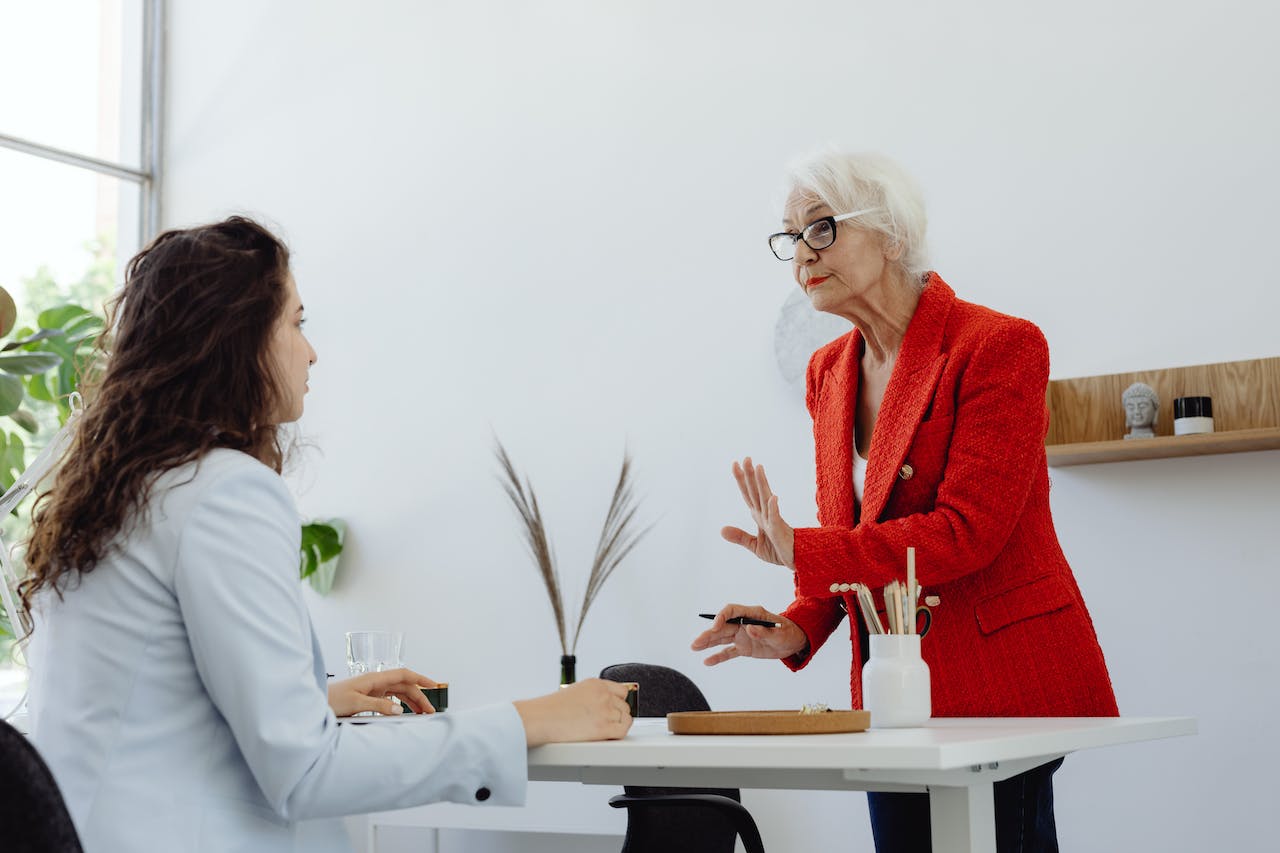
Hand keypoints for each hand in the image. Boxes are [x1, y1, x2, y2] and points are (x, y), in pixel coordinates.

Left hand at [328, 667, 437, 716]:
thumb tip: (400, 709)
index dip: (420, 678)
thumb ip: (379, 706)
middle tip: (429, 711)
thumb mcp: (355, 703)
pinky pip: (390, 700)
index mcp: (374, 678)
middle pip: (404, 686)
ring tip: (421, 713)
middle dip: (419, 696)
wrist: (315, 703)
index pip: (404, 675)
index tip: (434, 685)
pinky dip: (400, 705)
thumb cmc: (331, 699)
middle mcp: (376, 682)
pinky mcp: (368, 698)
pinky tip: (405, 712)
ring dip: (411, 701)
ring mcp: (373, 690)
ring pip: (398, 693)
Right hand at [512, 678, 632, 746]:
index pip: (622, 691)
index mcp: (596, 684)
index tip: (616, 708)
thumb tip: (601, 705)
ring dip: (618, 724)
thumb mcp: (575, 692)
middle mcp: (603, 695)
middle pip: (625, 706)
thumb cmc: (551, 709)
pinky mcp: (604, 727)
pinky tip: (610, 735)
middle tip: (606, 722)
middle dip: (617, 714)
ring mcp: (605, 710)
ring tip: (604, 729)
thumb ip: (592, 695)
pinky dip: (619, 733)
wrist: (541, 719)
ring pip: (626, 718)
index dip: (618, 702)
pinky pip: (624, 730)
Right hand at [690, 604, 807, 665]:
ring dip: (708, 642)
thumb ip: (765, 631)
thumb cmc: (788, 632)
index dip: (721, 617)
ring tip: (694, 647)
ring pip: (721, 638)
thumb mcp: (780, 633)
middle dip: (709, 633)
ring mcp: (742, 636)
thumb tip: (749, 628)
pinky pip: (728, 652)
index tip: (715, 626)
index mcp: (752, 614)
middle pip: (722, 626)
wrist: (793, 642)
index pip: (732, 611)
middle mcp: (743, 623)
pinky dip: (718, 657)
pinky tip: (707, 661)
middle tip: (696, 643)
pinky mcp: (743, 648)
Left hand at [720, 457, 794, 568]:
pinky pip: (776, 517)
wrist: (796, 561)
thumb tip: (721, 530)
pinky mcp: (779, 530)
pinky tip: (773, 497)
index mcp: (759, 515)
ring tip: (758, 468)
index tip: (735, 464)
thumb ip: (740, 536)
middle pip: (755, 491)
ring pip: (765, 499)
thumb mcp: (754, 545)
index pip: (748, 494)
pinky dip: (773, 508)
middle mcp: (765, 514)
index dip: (741, 480)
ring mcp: (772, 520)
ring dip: (761, 483)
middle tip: (746, 457)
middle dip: (750, 475)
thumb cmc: (779, 551)